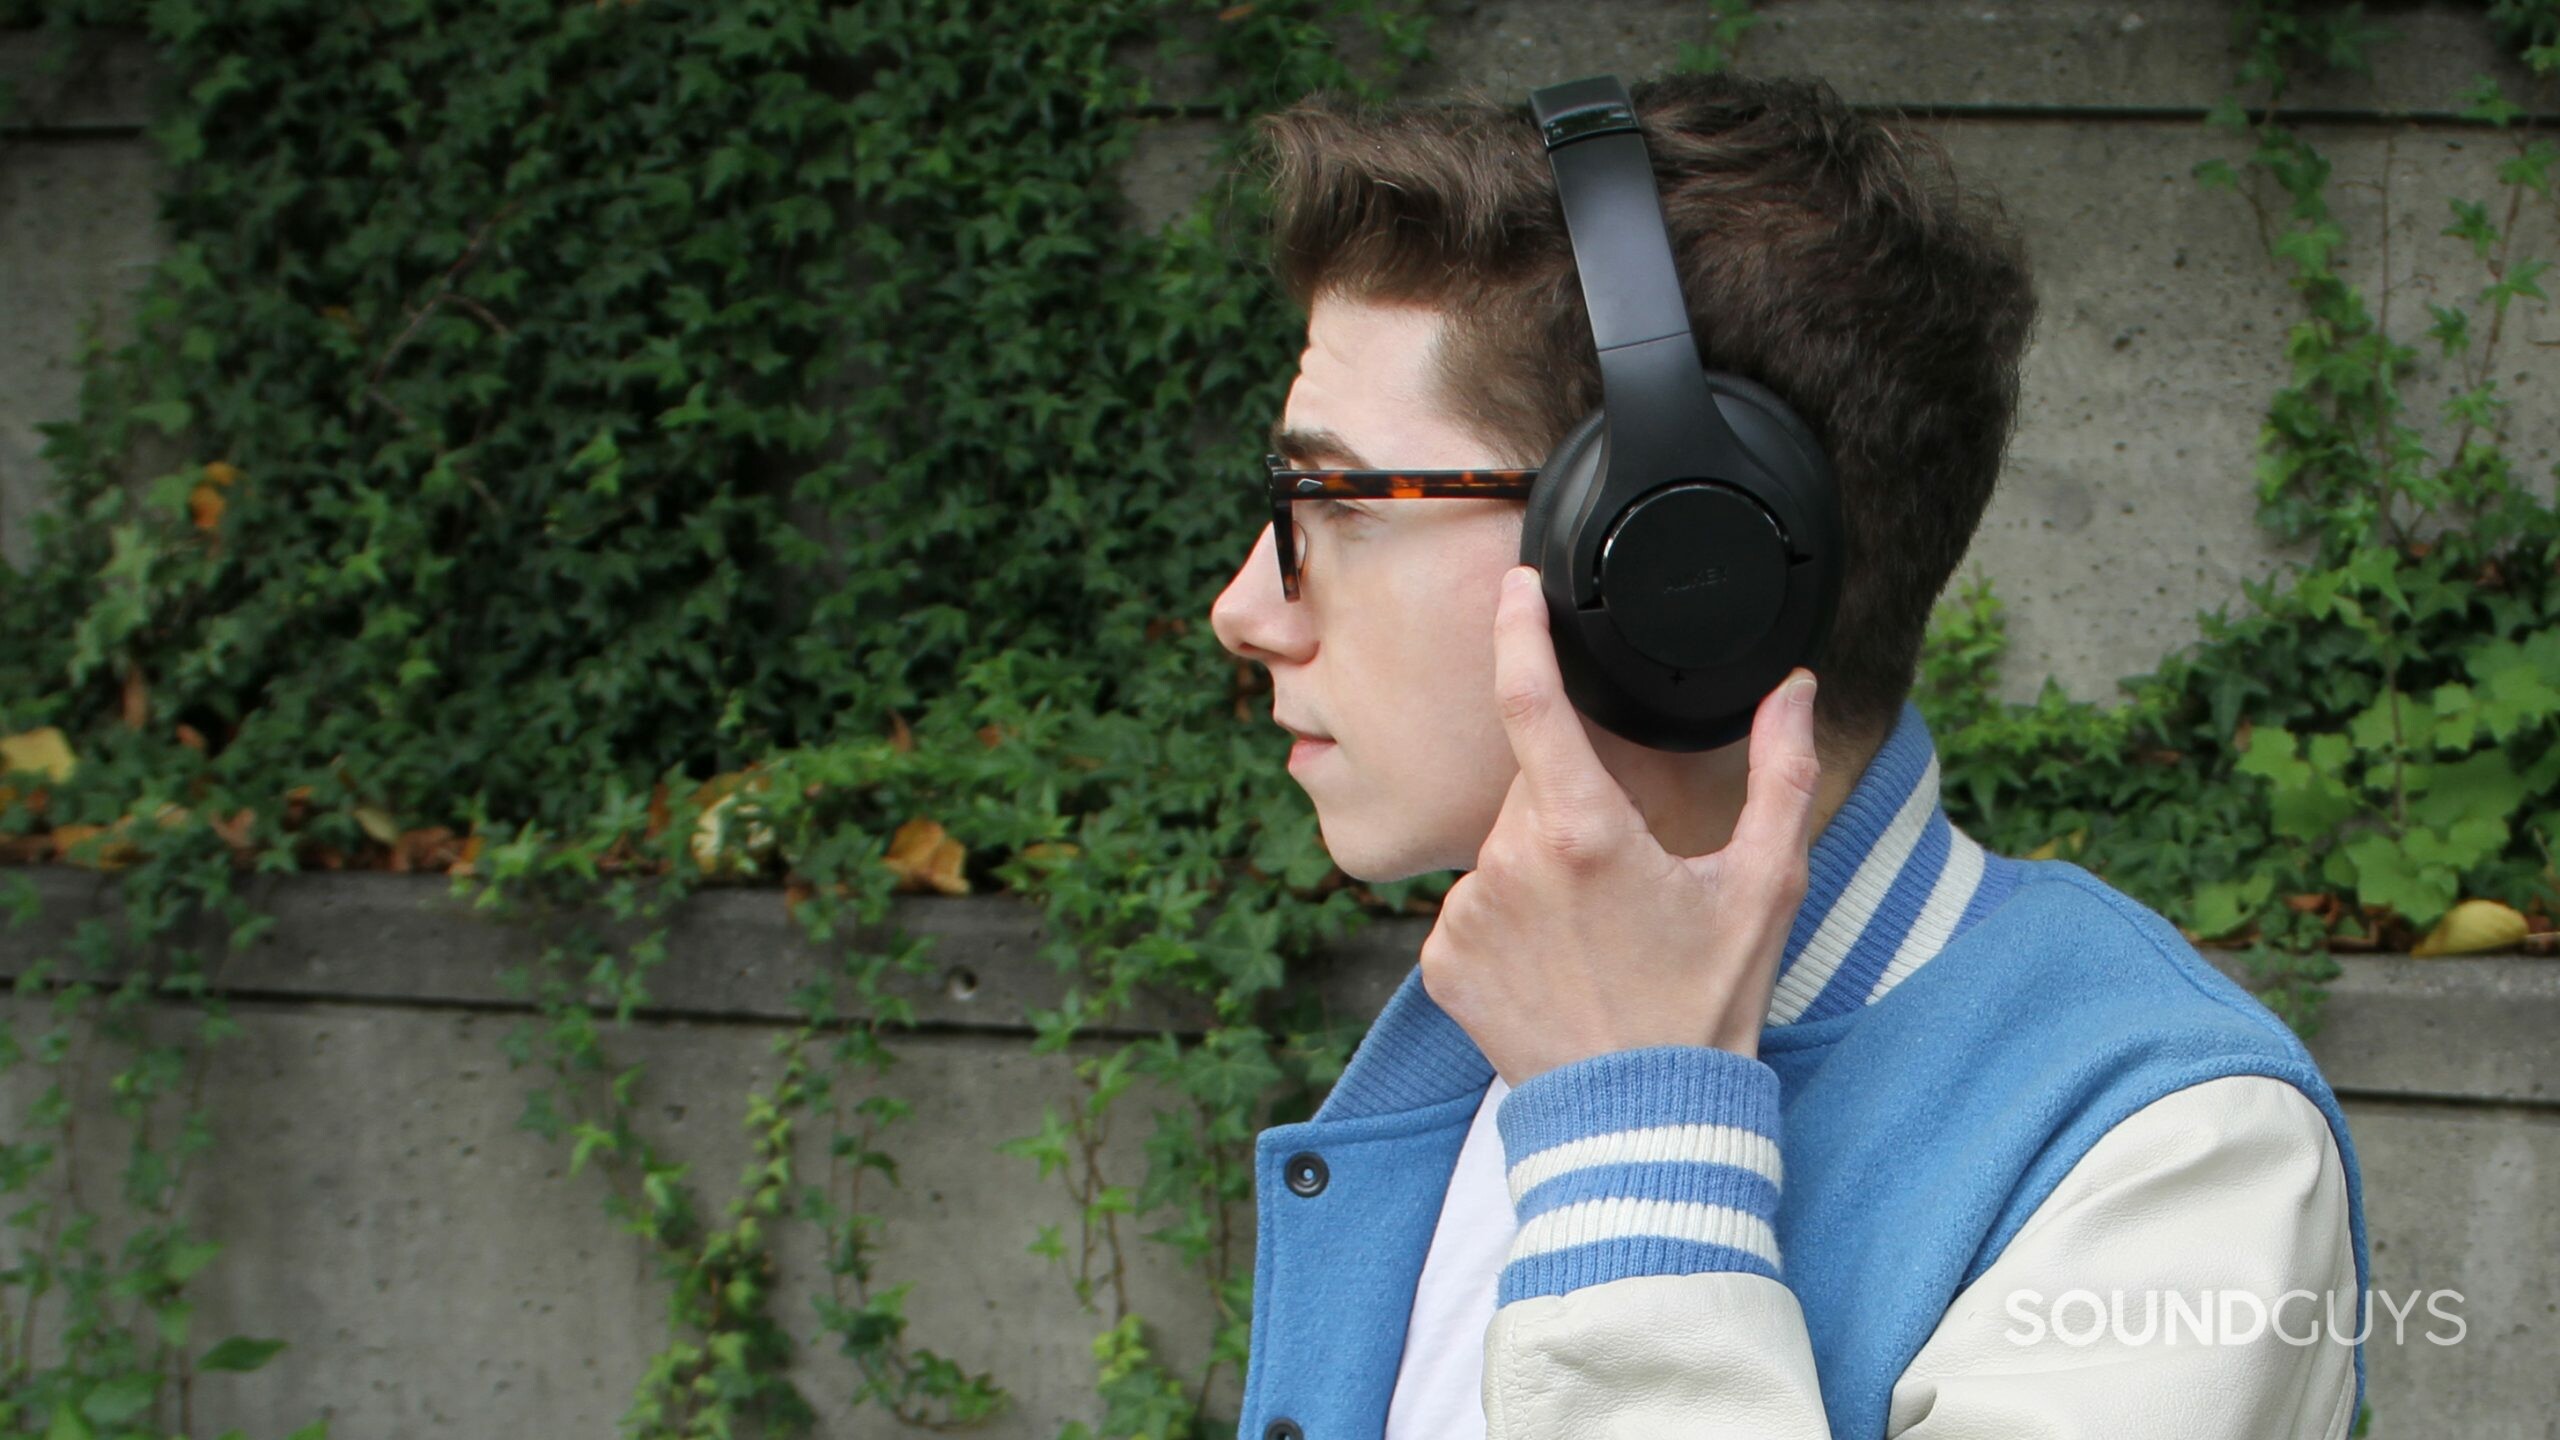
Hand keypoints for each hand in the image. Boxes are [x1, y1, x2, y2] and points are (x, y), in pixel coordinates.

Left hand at [1417, 564, 1822, 1082]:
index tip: (1515, 587)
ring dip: (1543, 866)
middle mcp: (1507, 863)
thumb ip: (1779, 775)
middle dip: (1574, 805)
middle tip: (1629, 877)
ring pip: (1502, 848)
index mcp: (1583, 831)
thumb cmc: (1706, 1007)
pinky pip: (1470, 908)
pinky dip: (1509, 919)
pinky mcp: (1439, 961)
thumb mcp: (1764, 887)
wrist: (1640, 1125)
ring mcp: (1464, 915)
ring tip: (1598, 937)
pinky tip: (1558, 965)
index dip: (1518, 630)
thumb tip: (1791, 692)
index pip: (1530, 700)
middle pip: (1532, 787)